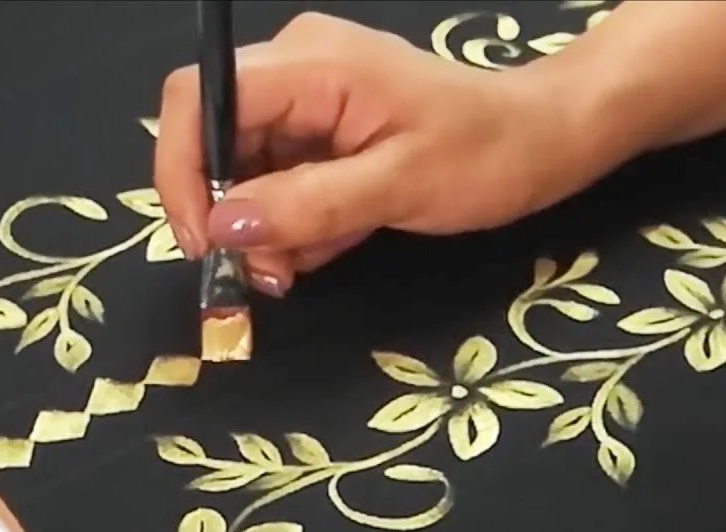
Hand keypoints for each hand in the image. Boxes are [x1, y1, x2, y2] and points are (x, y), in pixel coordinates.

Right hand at [154, 12, 572, 297]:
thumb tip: (220, 224)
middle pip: (214, 139)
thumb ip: (306, 204)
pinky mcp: (321, 131)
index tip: (205, 244)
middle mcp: (296, 70)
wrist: (545, 141)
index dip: (181, 171)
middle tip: (268, 274)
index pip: (199, 98)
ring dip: (266, 228)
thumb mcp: (399, 187)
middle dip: (231, 214)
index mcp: (311, 64)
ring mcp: (308, 101)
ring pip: (243, 170)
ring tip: (311, 260)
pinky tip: (333, 239)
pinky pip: (278, 180)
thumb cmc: (487, 154)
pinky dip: (294, 221)